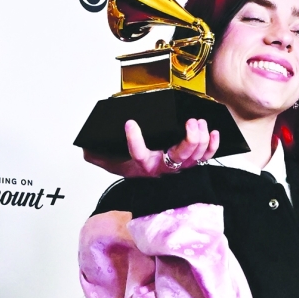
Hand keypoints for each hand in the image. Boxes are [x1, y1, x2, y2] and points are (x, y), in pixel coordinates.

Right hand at [83, 117, 220, 178]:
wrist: (145, 175)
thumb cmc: (131, 164)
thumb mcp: (111, 161)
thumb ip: (97, 155)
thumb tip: (86, 149)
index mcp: (144, 166)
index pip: (139, 155)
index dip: (135, 141)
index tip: (130, 123)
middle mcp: (164, 168)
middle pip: (179, 157)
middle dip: (188, 140)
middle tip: (189, 123)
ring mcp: (179, 166)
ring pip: (195, 156)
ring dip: (200, 139)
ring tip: (198, 122)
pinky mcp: (191, 162)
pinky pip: (206, 157)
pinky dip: (212, 146)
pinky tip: (212, 131)